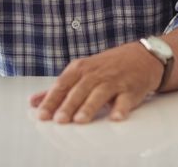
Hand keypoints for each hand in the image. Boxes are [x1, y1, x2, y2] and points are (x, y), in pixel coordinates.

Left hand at [29, 42, 163, 123]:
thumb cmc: (109, 66)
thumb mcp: (82, 71)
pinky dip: (121, 108)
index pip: (62, 84)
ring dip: (90, 107)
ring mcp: (114, 80)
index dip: (52, 100)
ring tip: (80, 120)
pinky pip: (125, 99)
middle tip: (59, 120)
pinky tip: (115, 117)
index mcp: (81, 68)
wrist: (144, 56)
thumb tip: (33, 102)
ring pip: (100, 94)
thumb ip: (59, 88)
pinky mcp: (131, 88)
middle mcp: (96, 73)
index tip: (42, 115)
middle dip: (68, 105)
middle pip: (79, 90)